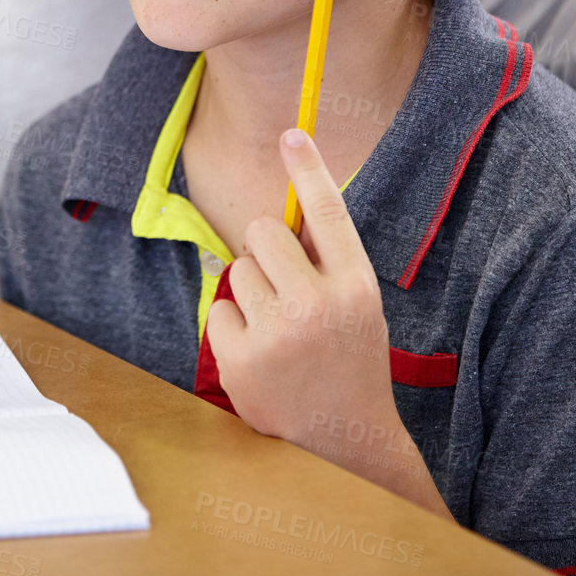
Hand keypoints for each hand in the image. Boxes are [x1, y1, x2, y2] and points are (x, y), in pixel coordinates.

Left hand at [206, 127, 395, 444]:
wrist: (344, 441)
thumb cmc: (348, 363)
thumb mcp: (357, 308)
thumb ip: (328, 264)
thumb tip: (285, 213)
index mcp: (356, 287)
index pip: (329, 215)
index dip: (309, 170)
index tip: (290, 134)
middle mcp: (319, 306)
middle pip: (263, 231)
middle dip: (265, 249)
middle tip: (283, 286)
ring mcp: (277, 334)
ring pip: (238, 271)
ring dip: (250, 293)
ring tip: (278, 332)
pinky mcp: (241, 359)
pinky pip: (217, 310)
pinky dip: (231, 328)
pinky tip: (259, 355)